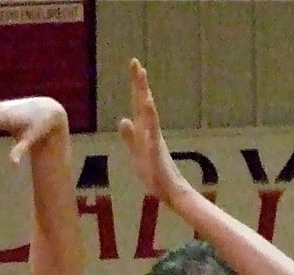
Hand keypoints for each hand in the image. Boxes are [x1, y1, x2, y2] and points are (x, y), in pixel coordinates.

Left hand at [117, 59, 187, 203]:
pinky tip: (148, 109)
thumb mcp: (136, 153)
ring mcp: (154, 141)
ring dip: (145, 97)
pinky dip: (150, 122)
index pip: (139, 104)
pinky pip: (152, 136)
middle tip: (135, 63)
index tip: (134, 65)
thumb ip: (129, 137)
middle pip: (144, 104)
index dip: (136, 86)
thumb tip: (123, 119)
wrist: (170, 191)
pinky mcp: (157, 153)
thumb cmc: (155, 174)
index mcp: (145, 130)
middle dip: (140, 84)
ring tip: (142, 79)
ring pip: (149, 115)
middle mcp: (151, 131)